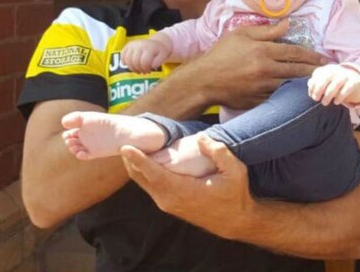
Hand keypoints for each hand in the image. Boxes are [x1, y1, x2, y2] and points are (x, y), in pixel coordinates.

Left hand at [121, 134, 254, 239]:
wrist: (234, 221)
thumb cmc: (235, 195)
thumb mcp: (235, 172)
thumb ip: (219, 153)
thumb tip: (201, 137)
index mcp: (182, 191)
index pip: (153, 173)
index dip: (138, 159)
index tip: (125, 147)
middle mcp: (169, 199)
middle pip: (141, 177)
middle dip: (130, 160)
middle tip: (124, 139)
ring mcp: (168, 203)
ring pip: (143, 183)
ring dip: (135, 166)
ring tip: (131, 147)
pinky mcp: (169, 204)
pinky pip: (150, 186)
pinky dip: (144, 173)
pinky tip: (144, 161)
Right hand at [122, 37, 170, 73]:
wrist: (156, 43)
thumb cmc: (160, 52)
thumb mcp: (163, 56)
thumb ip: (158, 62)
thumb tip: (150, 66)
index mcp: (150, 47)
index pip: (144, 62)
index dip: (146, 69)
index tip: (149, 71)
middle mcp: (140, 44)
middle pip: (135, 61)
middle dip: (139, 69)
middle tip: (144, 72)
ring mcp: (133, 44)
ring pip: (127, 60)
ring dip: (132, 68)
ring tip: (138, 70)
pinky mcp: (128, 45)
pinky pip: (122, 56)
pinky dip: (125, 63)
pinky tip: (132, 65)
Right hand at [184, 19, 327, 109]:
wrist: (202, 81)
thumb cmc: (220, 54)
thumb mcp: (240, 34)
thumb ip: (266, 30)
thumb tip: (288, 24)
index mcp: (263, 51)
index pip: (295, 52)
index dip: (311, 55)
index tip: (323, 58)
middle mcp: (265, 70)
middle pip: (297, 70)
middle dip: (314, 70)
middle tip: (328, 71)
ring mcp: (262, 87)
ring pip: (291, 85)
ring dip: (305, 83)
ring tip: (318, 82)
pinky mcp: (258, 101)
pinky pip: (278, 97)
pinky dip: (289, 95)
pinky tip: (298, 94)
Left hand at [308, 64, 359, 105]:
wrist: (355, 81)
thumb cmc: (334, 83)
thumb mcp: (325, 83)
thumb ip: (316, 84)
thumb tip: (310, 86)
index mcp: (327, 69)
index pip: (318, 74)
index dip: (313, 85)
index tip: (311, 96)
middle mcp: (336, 70)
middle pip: (326, 77)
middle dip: (319, 88)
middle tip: (316, 99)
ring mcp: (346, 75)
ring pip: (336, 83)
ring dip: (329, 94)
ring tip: (324, 103)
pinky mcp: (354, 82)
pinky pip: (347, 88)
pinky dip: (340, 96)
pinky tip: (336, 102)